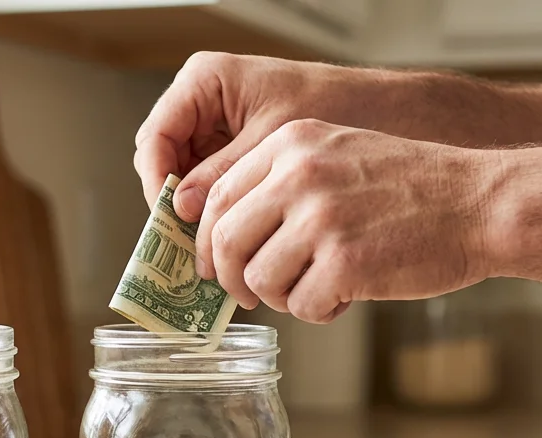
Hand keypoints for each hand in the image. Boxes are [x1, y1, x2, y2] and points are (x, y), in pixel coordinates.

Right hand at [134, 53, 394, 220]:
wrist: (385, 109)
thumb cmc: (337, 105)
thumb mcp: (274, 142)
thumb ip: (223, 172)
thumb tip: (181, 208)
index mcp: (204, 82)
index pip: (156, 137)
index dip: (157, 181)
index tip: (173, 219)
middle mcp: (202, 102)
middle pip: (164, 161)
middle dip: (175, 204)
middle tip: (191, 245)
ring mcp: (216, 126)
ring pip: (183, 177)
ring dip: (196, 214)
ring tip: (213, 250)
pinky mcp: (234, 149)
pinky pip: (210, 183)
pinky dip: (217, 211)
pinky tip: (231, 238)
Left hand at [196, 119, 495, 322]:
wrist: (482, 202)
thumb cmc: (414, 189)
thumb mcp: (340, 154)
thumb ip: (283, 183)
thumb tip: (225, 237)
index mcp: (291, 144)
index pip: (218, 197)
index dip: (209, 241)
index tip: (216, 264)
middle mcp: (299, 176)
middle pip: (226, 241)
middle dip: (230, 278)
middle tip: (248, 295)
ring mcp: (321, 219)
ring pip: (259, 279)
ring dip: (281, 297)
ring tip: (316, 288)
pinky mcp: (344, 263)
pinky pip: (301, 305)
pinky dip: (319, 311)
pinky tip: (347, 296)